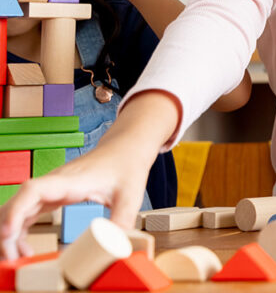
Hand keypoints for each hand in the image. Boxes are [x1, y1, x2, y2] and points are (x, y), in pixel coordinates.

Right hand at [0, 138, 153, 257]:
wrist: (126, 148)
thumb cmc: (127, 166)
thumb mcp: (131, 195)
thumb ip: (122, 220)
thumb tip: (114, 246)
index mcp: (71, 180)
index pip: (33, 190)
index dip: (16, 211)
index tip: (9, 233)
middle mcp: (54, 183)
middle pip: (17, 204)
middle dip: (8, 232)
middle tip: (14, 259)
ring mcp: (51, 189)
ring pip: (17, 210)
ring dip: (11, 233)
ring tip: (19, 257)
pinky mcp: (52, 195)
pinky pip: (26, 213)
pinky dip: (19, 231)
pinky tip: (25, 248)